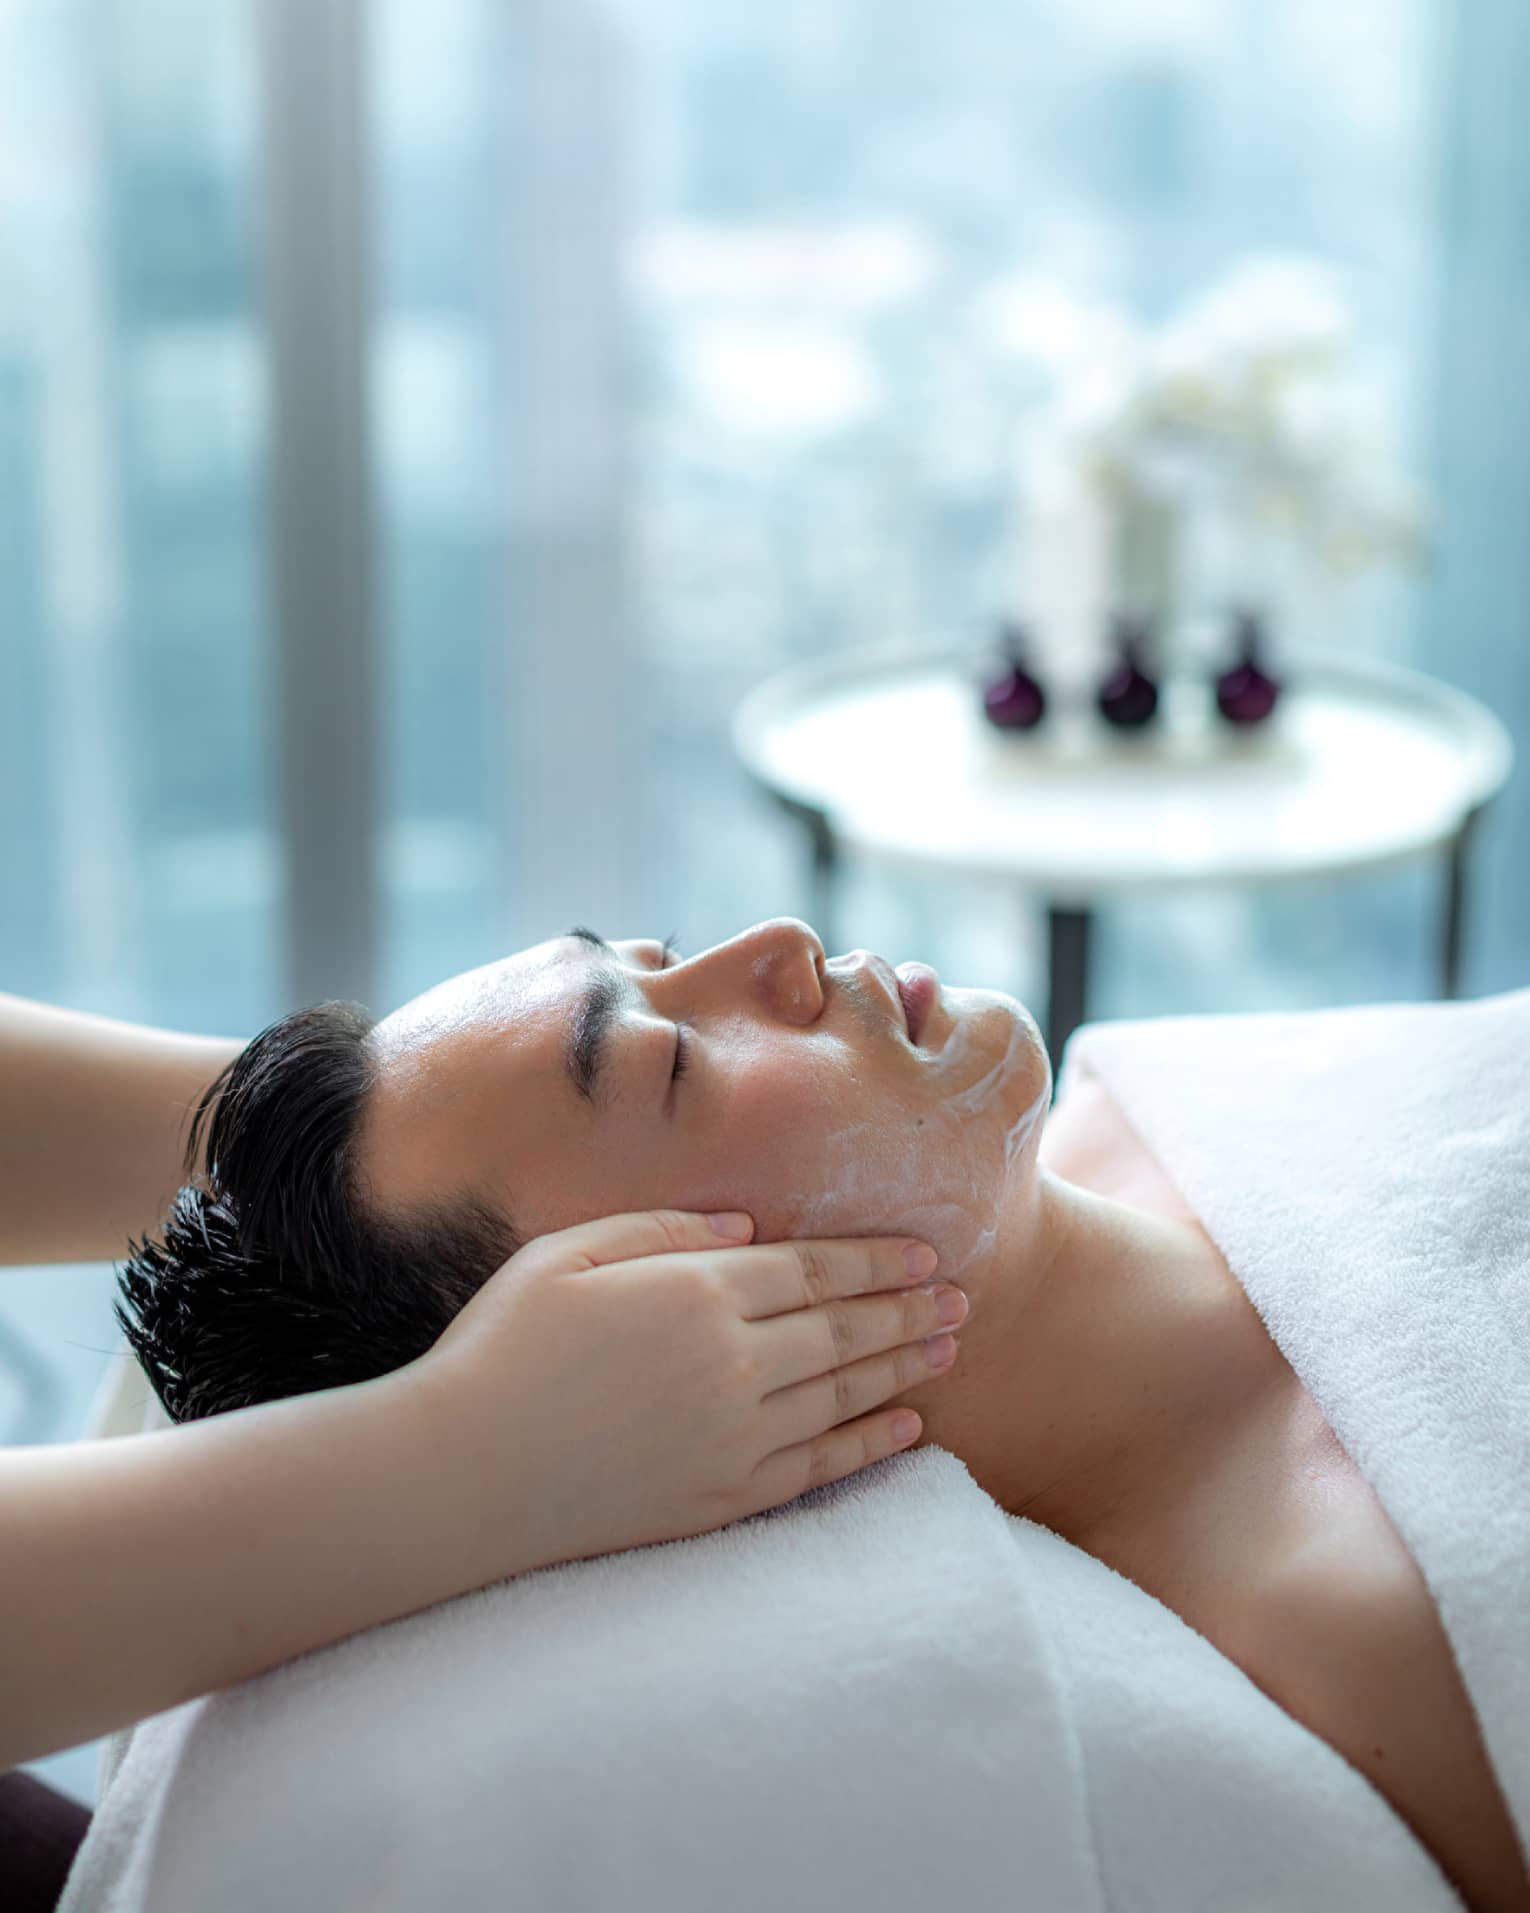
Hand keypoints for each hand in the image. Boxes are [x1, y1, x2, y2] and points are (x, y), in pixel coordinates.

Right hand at [414, 1209, 965, 1571]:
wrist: (459, 1476)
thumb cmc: (500, 1348)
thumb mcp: (566, 1254)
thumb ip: (664, 1231)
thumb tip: (750, 1225)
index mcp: (694, 1292)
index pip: (812, 1269)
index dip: (875, 1260)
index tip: (925, 1252)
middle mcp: (730, 1363)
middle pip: (844, 1329)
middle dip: (909, 1309)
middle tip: (963, 1297)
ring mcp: (731, 1437)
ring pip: (844, 1393)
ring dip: (905, 1367)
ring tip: (951, 1346)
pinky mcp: (721, 1499)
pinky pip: (821, 1467)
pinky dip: (871, 1443)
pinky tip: (907, 1425)